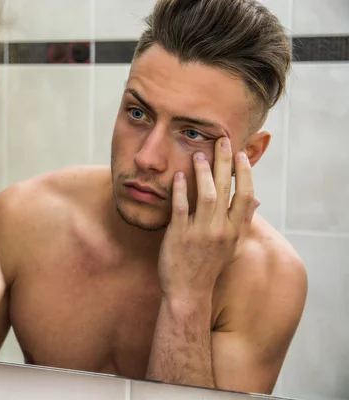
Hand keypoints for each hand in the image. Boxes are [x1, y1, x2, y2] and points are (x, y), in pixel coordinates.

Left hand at [158, 137, 259, 298]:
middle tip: (222, 140)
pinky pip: (181, 208)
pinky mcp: (180, 236)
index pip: (244, 195)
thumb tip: (255, 200)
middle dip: (224, 162)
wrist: (189, 292)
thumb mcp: (231, 246)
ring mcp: (200, 232)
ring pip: (206, 195)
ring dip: (203, 172)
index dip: (244, 173)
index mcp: (234, 231)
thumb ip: (242, 221)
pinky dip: (181, 190)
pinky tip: (179, 176)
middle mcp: (221, 230)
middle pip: (226, 189)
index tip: (241, 154)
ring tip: (198, 154)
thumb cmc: (209, 267)